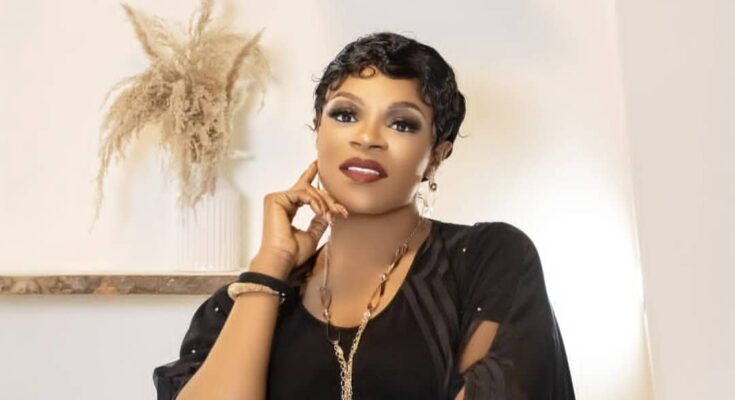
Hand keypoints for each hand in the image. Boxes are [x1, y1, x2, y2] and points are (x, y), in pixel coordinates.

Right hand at [252, 160, 348, 276]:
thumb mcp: (312, 234)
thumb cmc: (293, 253)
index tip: (318, 164)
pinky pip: (302, 193)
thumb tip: (327, 213)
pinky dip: (315, 202)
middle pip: (310, 189)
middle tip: (341, 211)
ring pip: (308, 190)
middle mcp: (281, 201)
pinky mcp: (275, 199)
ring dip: (324, 203)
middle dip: (328, 199)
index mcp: (287, 208)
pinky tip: (321, 213)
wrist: (282, 260)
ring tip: (330, 216)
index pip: (301, 189)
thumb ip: (318, 221)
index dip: (310, 174)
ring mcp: (277, 199)